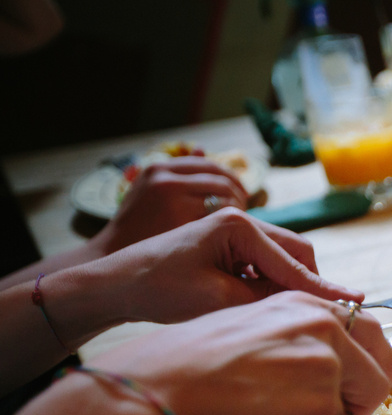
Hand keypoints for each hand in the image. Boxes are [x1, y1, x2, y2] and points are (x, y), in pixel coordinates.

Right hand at [91, 292, 391, 414]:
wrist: (155, 391)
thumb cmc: (183, 368)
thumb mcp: (250, 334)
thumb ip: (296, 346)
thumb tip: (328, 380)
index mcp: (304, 304)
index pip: (368, 331)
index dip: (385, 363)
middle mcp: (324, 326)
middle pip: (374, 381)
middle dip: (350, 412)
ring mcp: (327, 365)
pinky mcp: (320, 406)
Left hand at [92, 207, 362, 325]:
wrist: (117, 285)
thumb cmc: (159, 290)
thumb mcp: (218, 301)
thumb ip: (267, 300)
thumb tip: (312, 308)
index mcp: (239, 225)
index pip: (295, 262)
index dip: (325, 289)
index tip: (357, 307)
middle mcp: (242, 221)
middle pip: (298, 254)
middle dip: (308, 286)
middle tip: (318, 320)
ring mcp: (237, 232)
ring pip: (285, 261)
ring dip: (288, 288)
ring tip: (278, 318)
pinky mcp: (231, 247)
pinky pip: (266, 266)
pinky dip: (270, 287)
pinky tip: (258, 308)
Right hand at [95, 156, 249, 253]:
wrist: (113, 255)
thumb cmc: (137, 225)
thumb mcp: (150, 189)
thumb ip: (176, 172)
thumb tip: (202, 148)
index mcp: (159, 168)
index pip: (210, 165)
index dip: (231, 178)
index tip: (240, 194)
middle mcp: (165, 179)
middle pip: (221, 181)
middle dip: (238, 196)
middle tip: (244, 211)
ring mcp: (173, 200)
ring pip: (223, 199)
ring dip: (238, 211)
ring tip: (240, 224)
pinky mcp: (180, 223)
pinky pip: (218, 219)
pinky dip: (230, 225)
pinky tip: (232, 235)